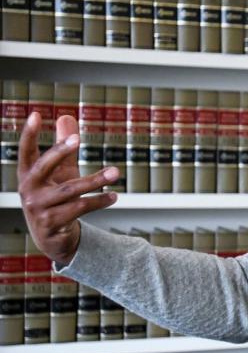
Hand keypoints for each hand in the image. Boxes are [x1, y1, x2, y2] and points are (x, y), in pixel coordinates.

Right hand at [18, 112, 119, 265]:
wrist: (53, 237)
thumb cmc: (56, 197)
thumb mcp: (61, 171)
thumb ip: (64, 147)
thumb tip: (65, 116)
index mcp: (28, 174)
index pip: (26, 151)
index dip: (29, 134)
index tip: (35, 114)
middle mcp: (29, 190)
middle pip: (44, 167)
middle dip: (59, 151)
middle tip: (77, 138)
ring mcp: (38, 209)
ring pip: (70, 190)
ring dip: (95, 180)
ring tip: (116, 172)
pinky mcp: (51, 224)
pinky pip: (79, 208)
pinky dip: (99, 201)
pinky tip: (113, 196)